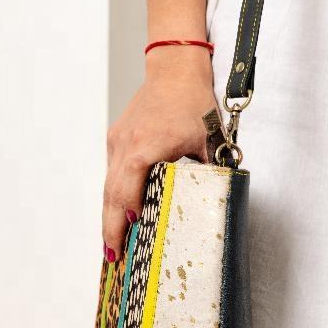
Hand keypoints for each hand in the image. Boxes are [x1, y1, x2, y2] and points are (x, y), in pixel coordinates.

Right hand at [102, 49, 216, 260]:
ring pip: (108, 186)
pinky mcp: (116, 139)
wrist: (174, 69)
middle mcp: (125, 148)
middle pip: (111, 196)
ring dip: (109, 215)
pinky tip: (119, 212)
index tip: (125, 246)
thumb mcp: (208, 141)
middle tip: (112, 258)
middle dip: (111, 229)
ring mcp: (117, 143)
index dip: (125, 222)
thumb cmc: (193, 103)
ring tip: (111, 244)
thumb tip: (219, 199)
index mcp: (145, 150)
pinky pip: (112, 173)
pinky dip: (114, 196)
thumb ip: (212, 172)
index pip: (128, 194)